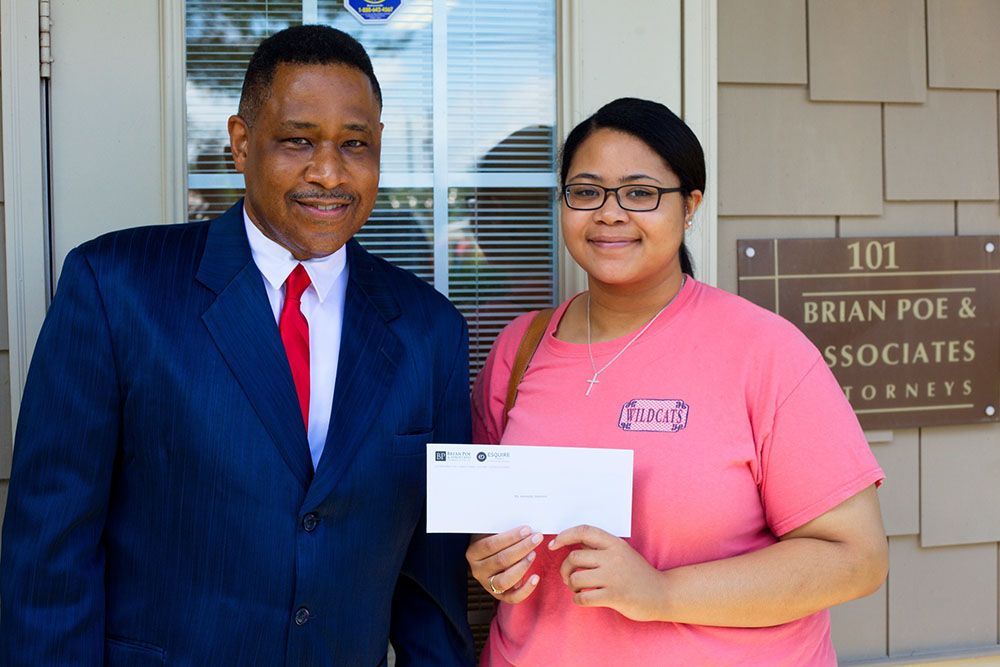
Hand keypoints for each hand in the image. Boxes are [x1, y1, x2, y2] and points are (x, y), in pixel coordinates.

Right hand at [466, 526, 542, 603]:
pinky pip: (512, 598)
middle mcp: (478, 570)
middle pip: (500, 561)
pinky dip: (526, 590)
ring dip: (522, 566)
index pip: (491, 544)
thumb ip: (502, 530)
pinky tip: (536, 577)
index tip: (527, 529)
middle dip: (521, 548)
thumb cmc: (493, 541)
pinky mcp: (498, 596)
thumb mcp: (491, 533)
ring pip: (504, 580)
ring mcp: (487, 585)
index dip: (510, 537)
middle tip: (536, 538)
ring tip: (533, 554)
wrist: (487, 558)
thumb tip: (523, 528)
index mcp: (473, 552)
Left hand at [549, 525, 664, 621]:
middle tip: (568, 577)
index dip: (564, 536)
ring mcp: (613, 577)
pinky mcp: (614, 596)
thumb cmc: (637, 573)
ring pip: (575, 578)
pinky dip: (578, 600)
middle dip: (565, 569)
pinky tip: (583, 599)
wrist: (662, 593)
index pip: (583, 531)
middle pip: (574, 558)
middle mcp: (613, 557)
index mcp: (614, 543)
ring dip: (571, 586)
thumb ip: (600, 548)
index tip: (553, 545)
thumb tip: (571, 542)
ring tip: (578, 589)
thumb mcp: (621, 553)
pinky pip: (583, 598)